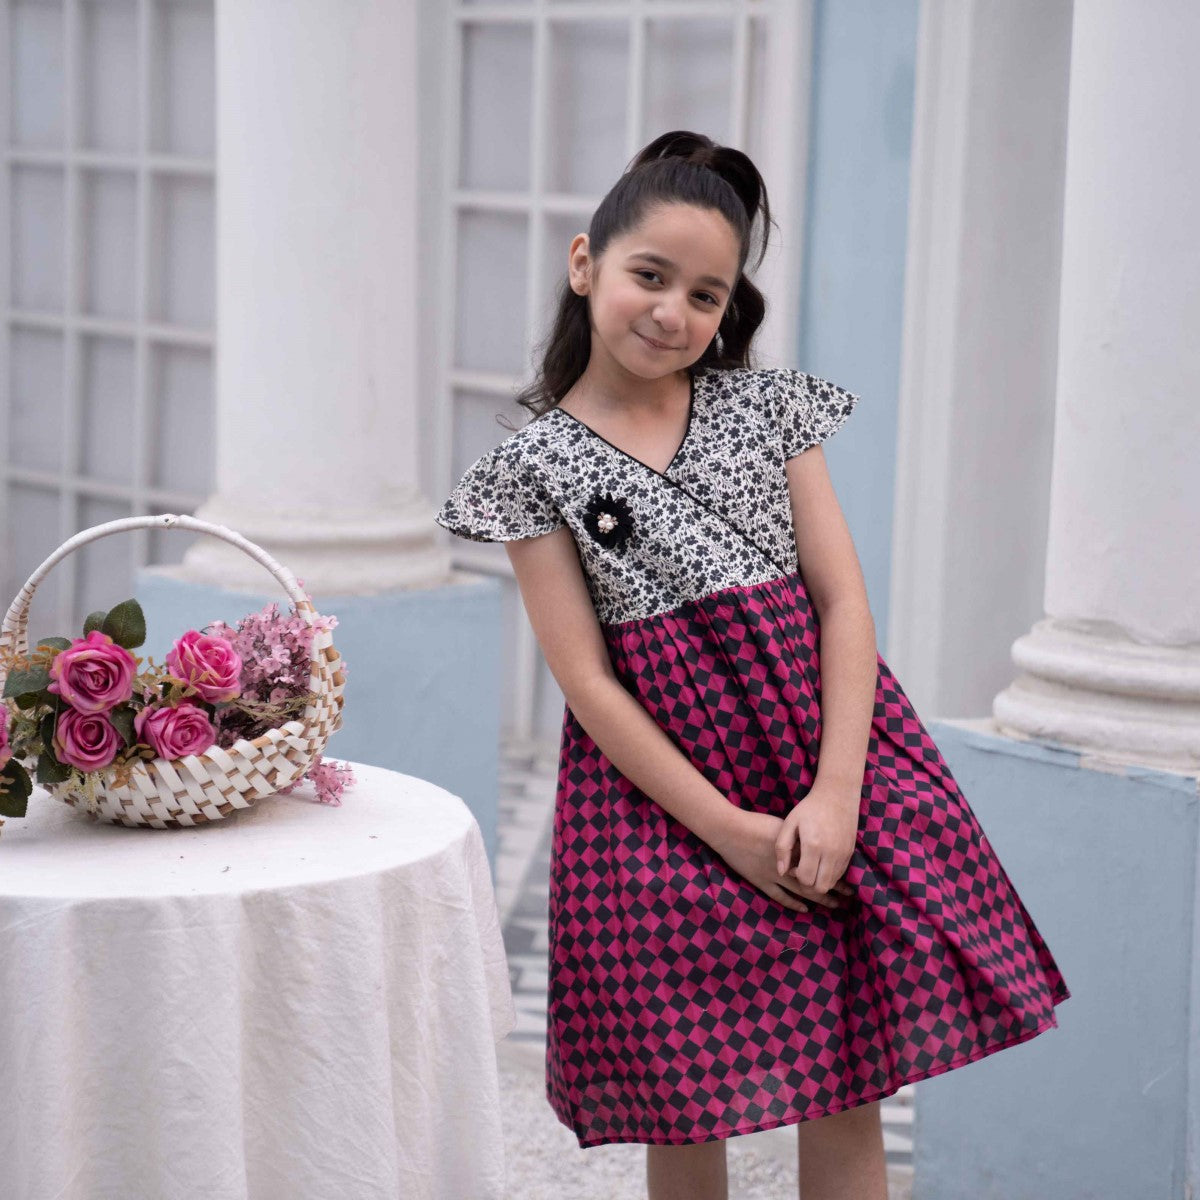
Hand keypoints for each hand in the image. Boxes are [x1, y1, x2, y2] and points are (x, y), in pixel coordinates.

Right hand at [708, 808, 855, 913]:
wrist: (731, 831)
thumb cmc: (755, 824)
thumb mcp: (784, 826)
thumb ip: (799, 838)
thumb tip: (814, 844)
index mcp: (795, 850)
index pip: (821, 864)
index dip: (836, 872)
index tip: (850, 877)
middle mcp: (789, 865)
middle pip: (816, 880)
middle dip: (834, 888)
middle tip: (850, 895)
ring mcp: (775, 876)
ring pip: (802, 891)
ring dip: (819, 899)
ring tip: (835, 905)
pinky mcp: (762, 882)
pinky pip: (781, 896)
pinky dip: (794, 904)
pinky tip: (806, 909)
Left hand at [774, 779, 860, 903]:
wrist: (837, 795)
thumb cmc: (809, 808)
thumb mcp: (790, 823)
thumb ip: (782, 848)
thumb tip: (781, 872)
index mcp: (813, 845)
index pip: (806, 880)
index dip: (797, 877)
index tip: (793, 866)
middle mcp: (831, 853)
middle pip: (821, 887)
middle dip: (809, 884)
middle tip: (802, 869)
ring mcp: (843, 854)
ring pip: (832, 883)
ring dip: (820, 879)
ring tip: (811, 865)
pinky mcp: (850, 853)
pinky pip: (840, 874)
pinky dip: (830, 874)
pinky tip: (821, 860)